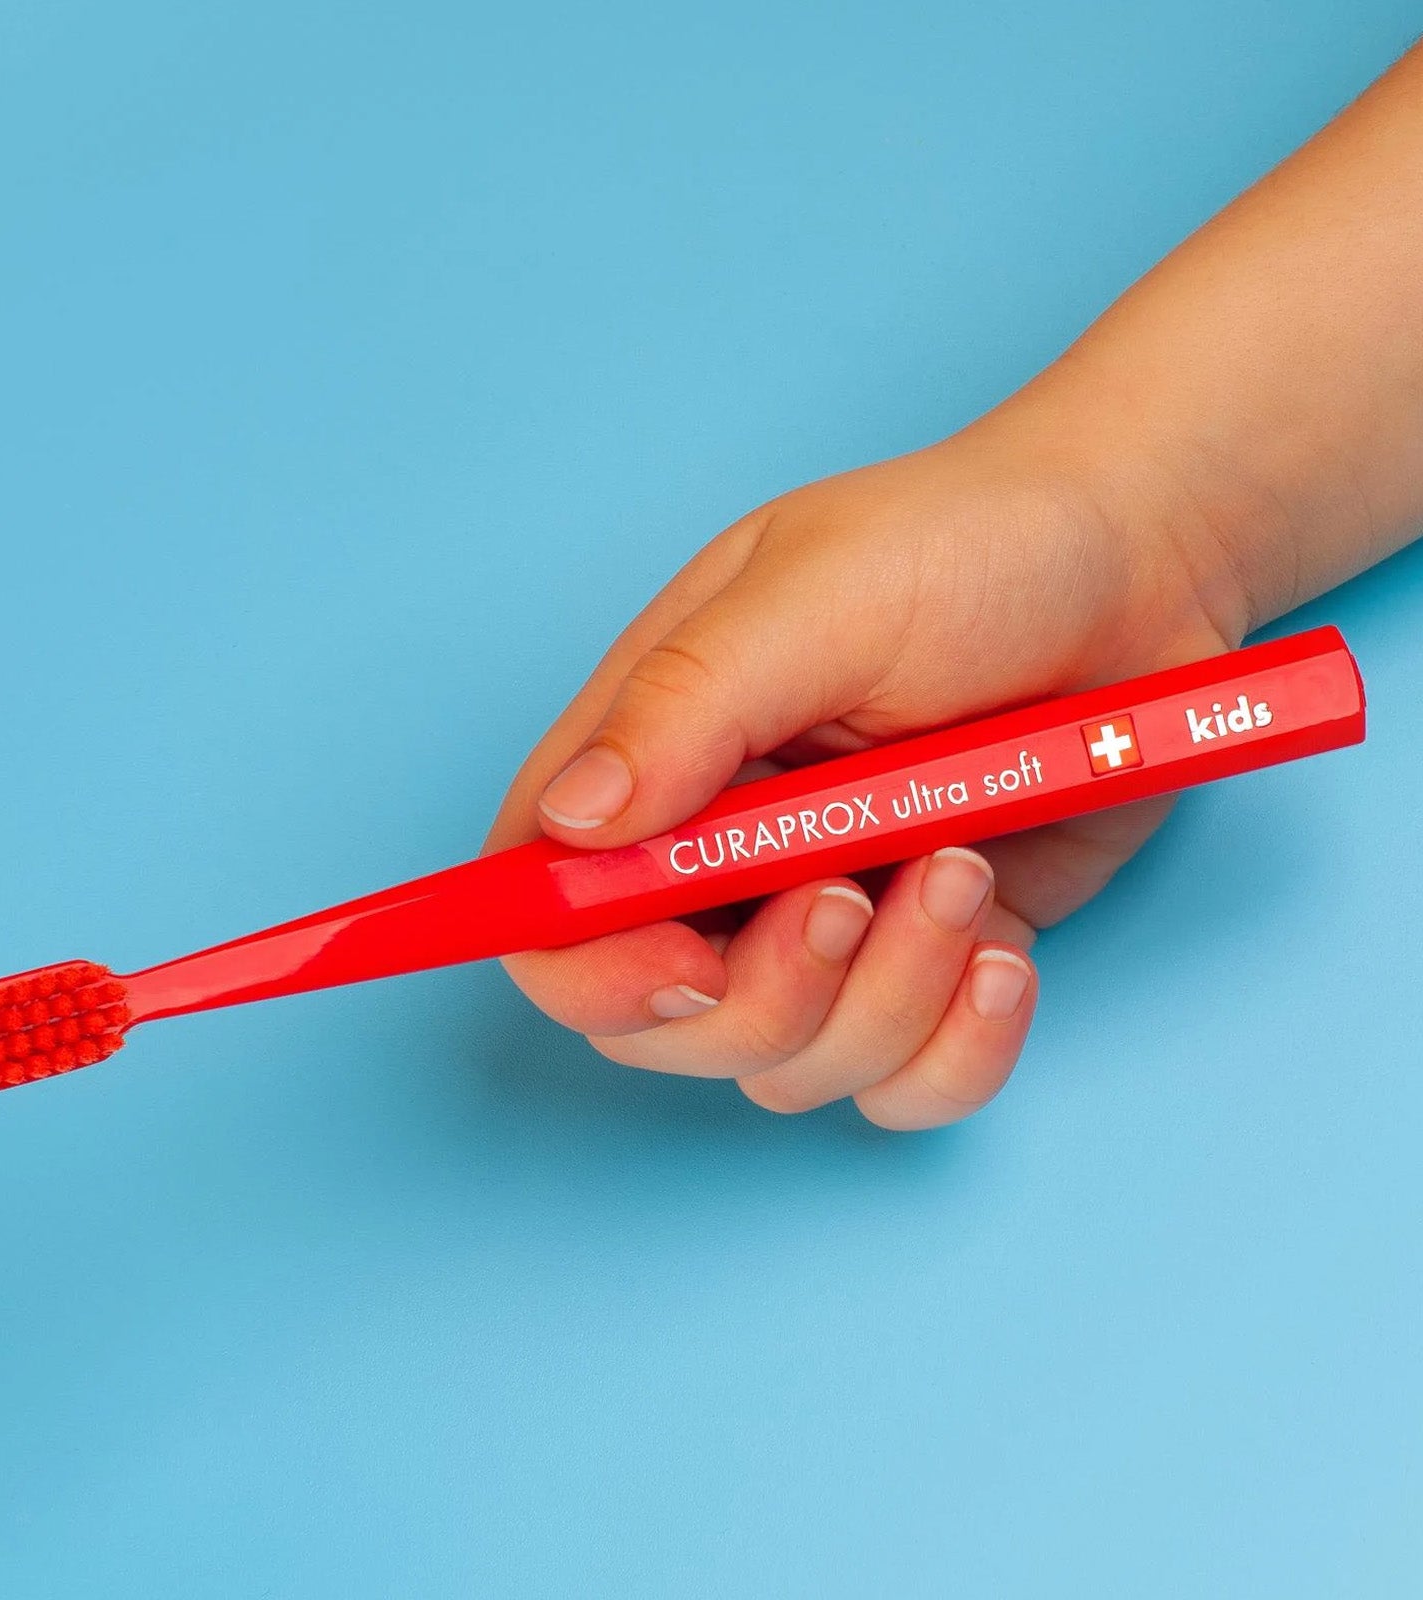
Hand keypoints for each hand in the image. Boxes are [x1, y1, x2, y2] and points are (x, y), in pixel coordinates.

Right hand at [483, 407, 1233, 1127]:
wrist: (1138, 561)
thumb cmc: (969, 545)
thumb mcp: (816, 594)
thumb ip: (684, 706)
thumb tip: (571, 825)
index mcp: (657, 756)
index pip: (547, 907)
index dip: (587, 970)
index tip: (689, 962)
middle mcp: (725, 856)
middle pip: (663, 1026)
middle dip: (766, 1000)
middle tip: (854, 894)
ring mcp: (830, 918)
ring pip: (793, 1070)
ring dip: (887, 1002)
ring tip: (965, 865)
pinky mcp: (930, 958)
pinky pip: (909, 1086)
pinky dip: (959, 1054)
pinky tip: (1007, 957)